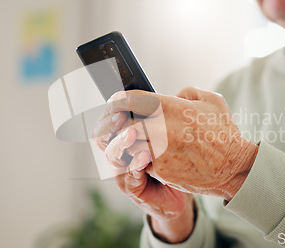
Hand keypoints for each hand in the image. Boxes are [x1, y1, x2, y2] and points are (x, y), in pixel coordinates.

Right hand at [91, 102, 194, 242]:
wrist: (183, 190)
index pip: (108, 119)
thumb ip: (164, 116)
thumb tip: (174, 94)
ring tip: (132, 133)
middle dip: (108, 123)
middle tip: (120, 115)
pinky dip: (135, 165)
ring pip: (111, 155)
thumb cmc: (176, 158)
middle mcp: (119, 154)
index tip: (118, 99)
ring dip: (120, 142)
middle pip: (101, 135)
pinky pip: (128, 177)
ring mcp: (123, 172)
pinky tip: (145, 156)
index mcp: (124, 137)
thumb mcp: (170, 133)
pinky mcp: (133, 188)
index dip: (111, 108)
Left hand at [103, 87, 258, 200]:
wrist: (233, 168)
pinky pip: (140, 161)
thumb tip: (173, 95)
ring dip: (129, 141)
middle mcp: (162, 128)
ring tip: (134, 138)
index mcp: (172, 107)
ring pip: (129, 143)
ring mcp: (159, 151)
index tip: (114, 101)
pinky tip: (148, 154)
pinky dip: (140, 157)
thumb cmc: (223, 133)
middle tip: (118, 122)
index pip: (130, 99)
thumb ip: (187, 92)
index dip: (117, 100)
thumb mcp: (211, 101)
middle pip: (124, 122)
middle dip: (119, 122)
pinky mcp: (160, 169)